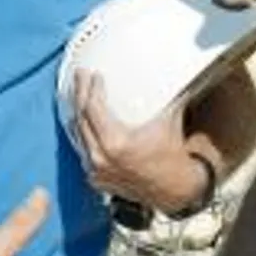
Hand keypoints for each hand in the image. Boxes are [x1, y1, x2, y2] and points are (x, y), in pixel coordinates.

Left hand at [75, 72, 209, 211]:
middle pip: (81, 119)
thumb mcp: (168, 118)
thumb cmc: (173, 152)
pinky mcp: (96, 180)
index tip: (93, 75)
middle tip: (80, 76)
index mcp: (116, 143)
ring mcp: (96, 172)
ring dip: (78, 113)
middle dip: (80, 94)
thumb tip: (175, 66)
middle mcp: (101, 159)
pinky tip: (83, 121)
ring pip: (78, 135)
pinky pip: (83, 151)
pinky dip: (83, 134)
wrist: (177, 189)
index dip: (91, 88)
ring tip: (79, 94)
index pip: (92, 108)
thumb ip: (168, 91)